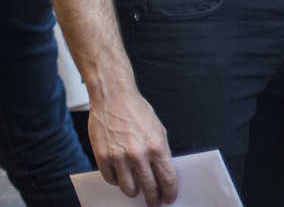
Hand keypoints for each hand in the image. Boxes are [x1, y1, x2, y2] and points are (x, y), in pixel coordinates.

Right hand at [87, 86, 177, 205]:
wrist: (114, 98)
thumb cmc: (138, 112)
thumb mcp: (158, 130)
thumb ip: (160, 152)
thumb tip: (162, 173)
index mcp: (157, 146)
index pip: (167, 178)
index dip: (169, 192)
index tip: (170, 198)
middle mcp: (138, 154)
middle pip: (148, 187)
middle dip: (153, 199)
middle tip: (154, 203)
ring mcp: (118, 157)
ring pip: (128, 188)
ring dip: (134, 192)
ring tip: (137, 191)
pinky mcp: (102, 157)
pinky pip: (111, 179)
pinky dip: (117, 181)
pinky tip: (121, 178)